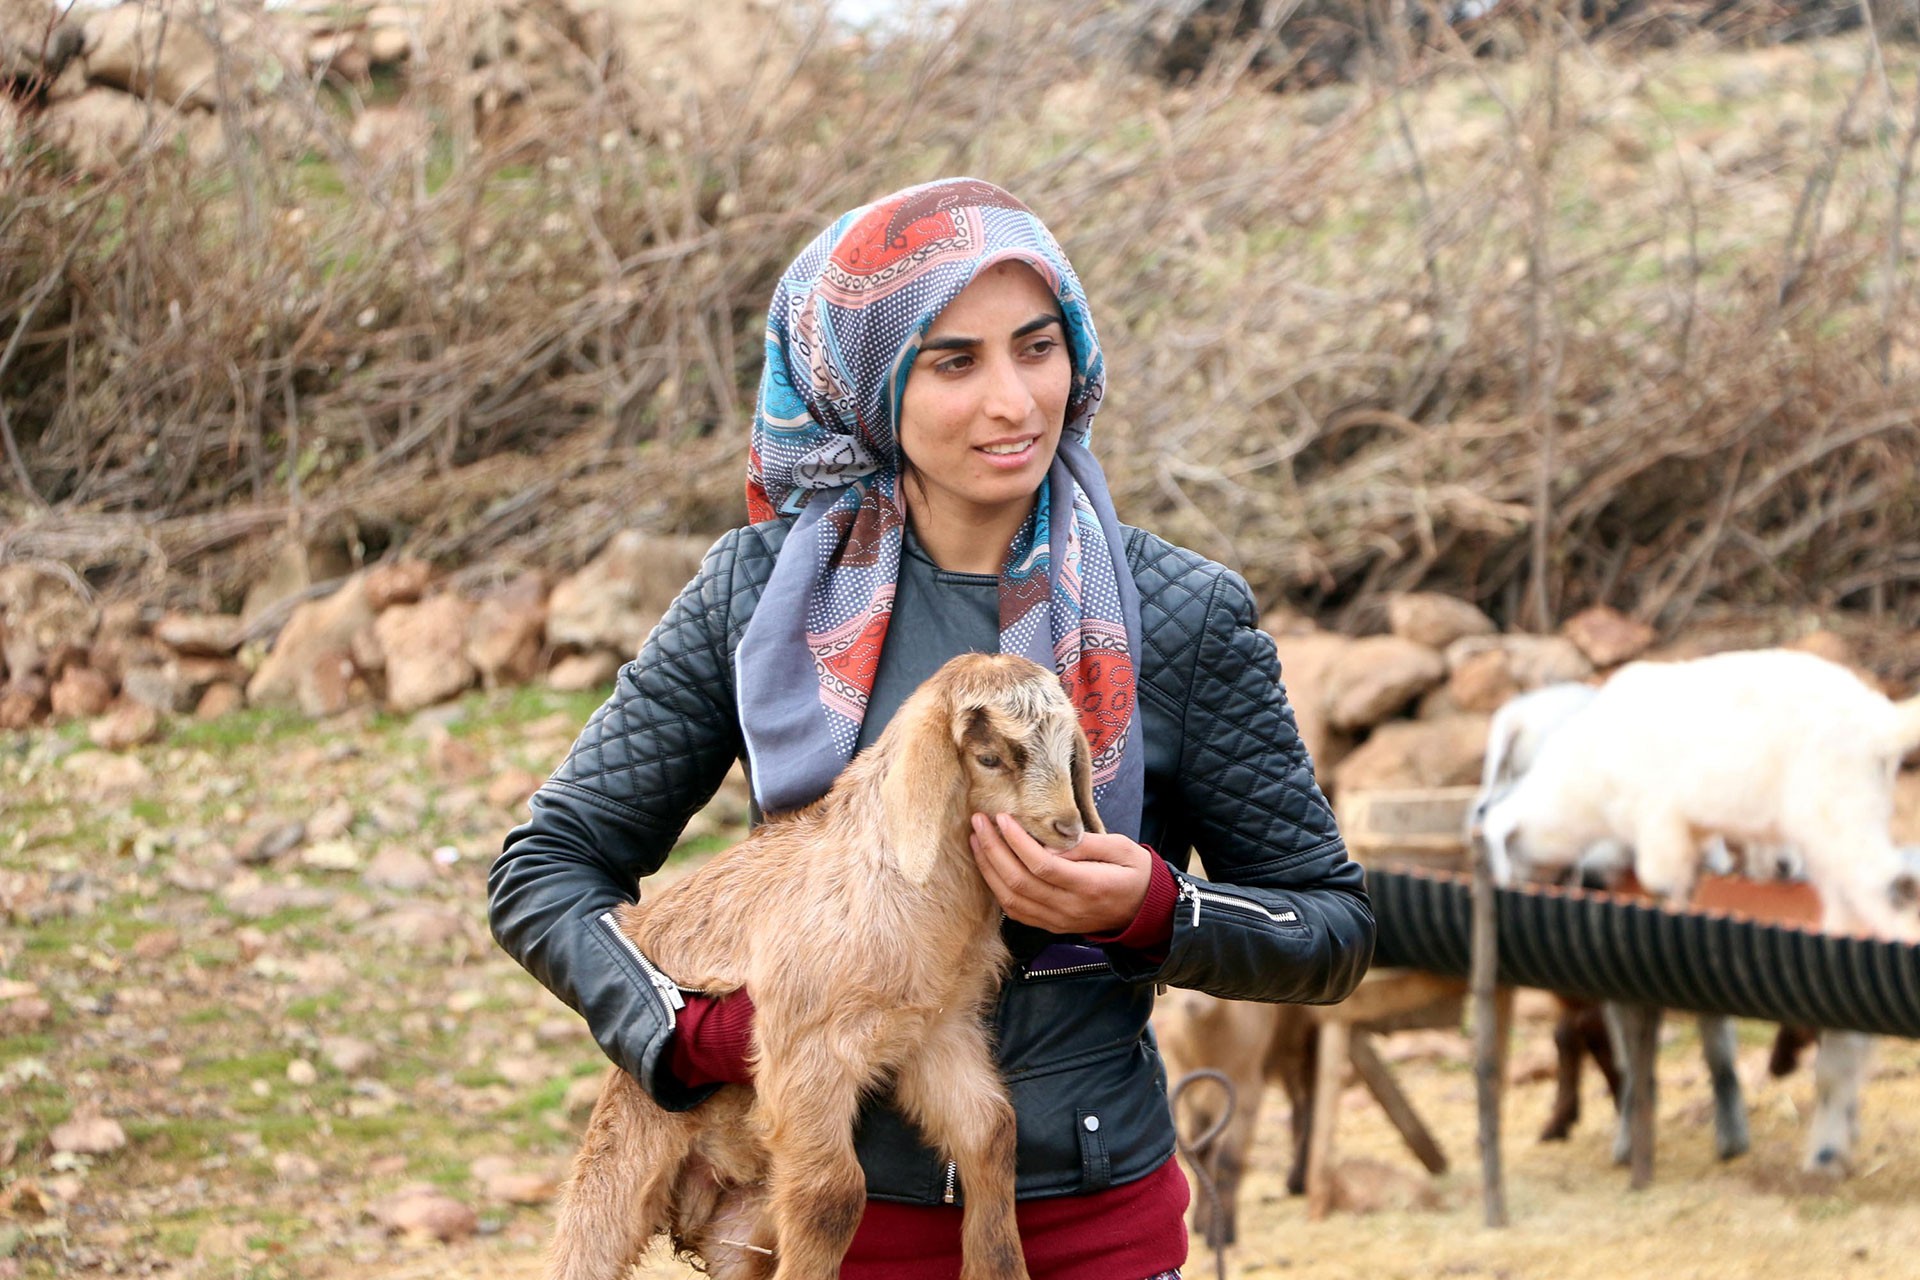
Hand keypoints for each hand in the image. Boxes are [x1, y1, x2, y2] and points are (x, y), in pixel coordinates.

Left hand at [968, 812, 1152, 934]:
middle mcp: (1069, 908)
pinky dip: (997, 889)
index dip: (1017, 842)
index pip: (1042, 865)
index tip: (1003, 818)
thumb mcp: (1121, 848)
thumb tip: (1049, 841)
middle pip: (1019, 882)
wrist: (1146, 911)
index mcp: (1089, 886)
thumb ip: (1085, 845)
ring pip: (1011, 899)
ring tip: (976, 840)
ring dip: (988, 869)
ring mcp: (1058, 920)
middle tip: (979, 822)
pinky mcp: (1051, 925)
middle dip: (993, 849)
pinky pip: (1016, 911)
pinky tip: (987, 867)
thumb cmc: (1135, 872)